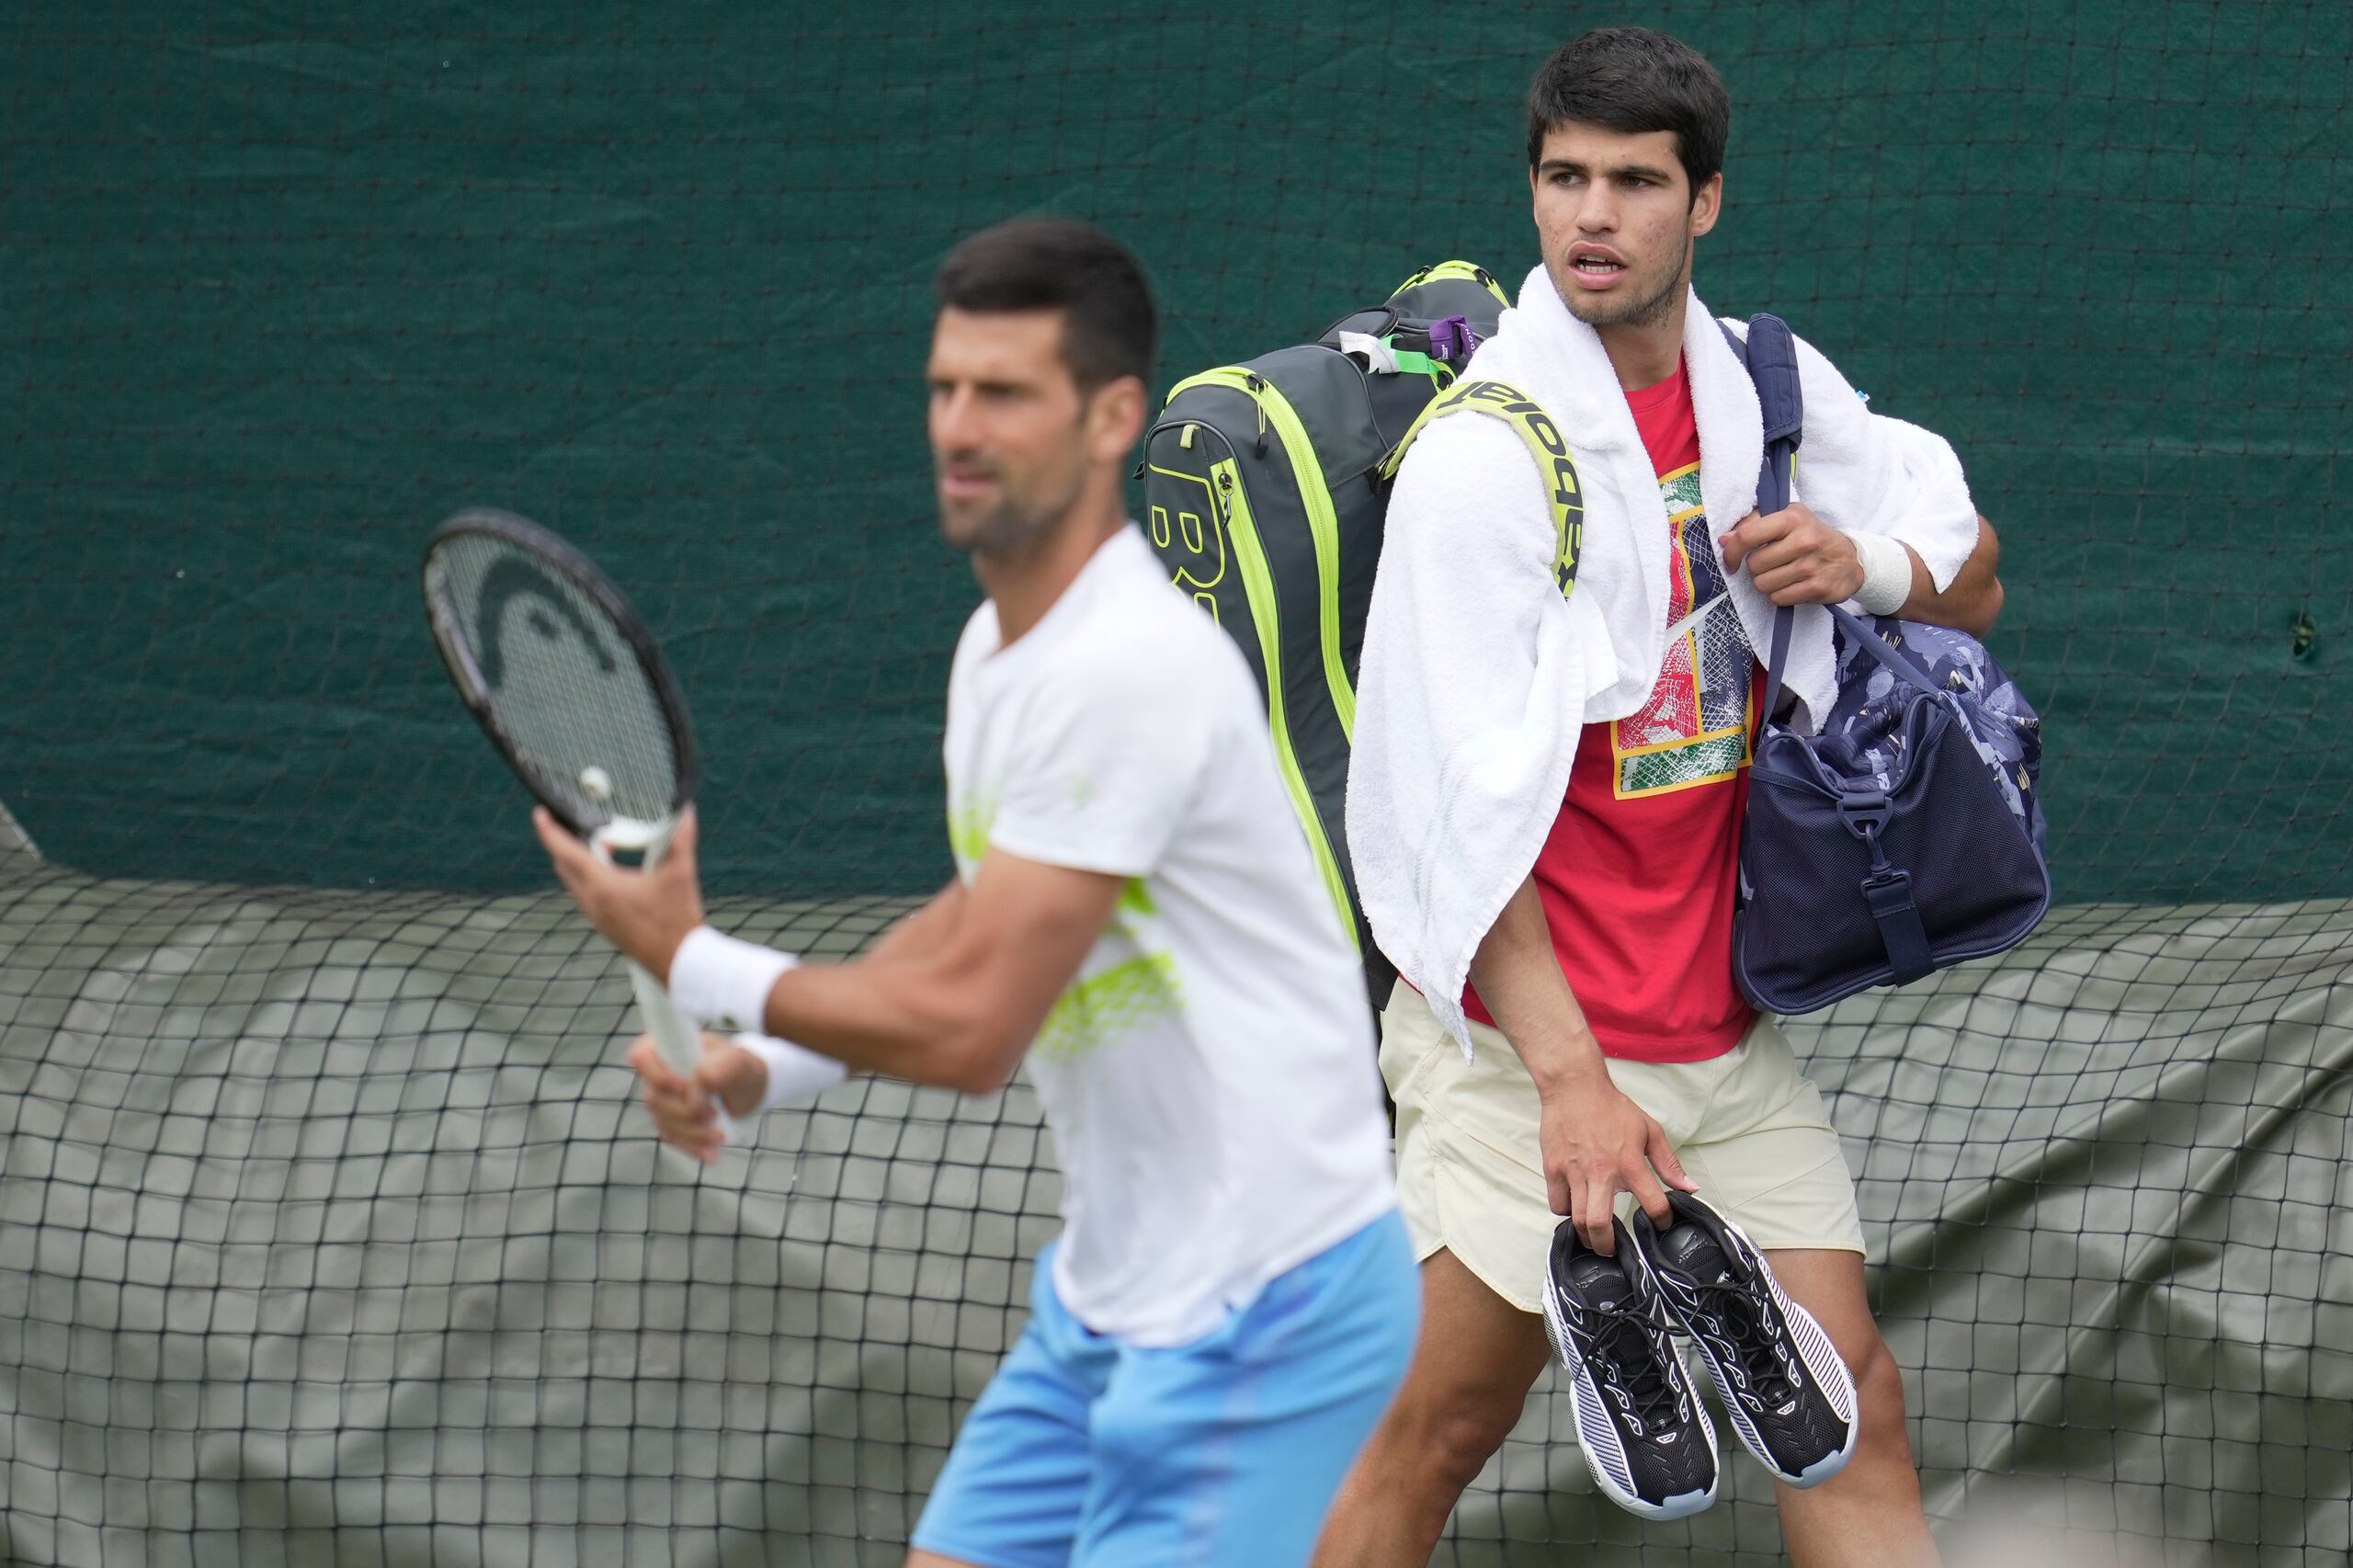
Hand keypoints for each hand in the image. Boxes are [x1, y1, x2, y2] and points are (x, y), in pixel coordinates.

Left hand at [533, 804, 706, 980]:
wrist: (679, 963)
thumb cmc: (677, 921)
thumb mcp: (680, 875)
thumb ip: (681, 840)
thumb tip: (686, 812)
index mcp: (604, 887)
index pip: (567, 853)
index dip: (550, 831)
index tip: (540, 814)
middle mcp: (593, 902)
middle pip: (564, 866)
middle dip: (564, 842)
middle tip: (573, 822)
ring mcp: (596, 917)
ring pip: (574, 882)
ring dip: (579, 861)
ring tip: (602, 844)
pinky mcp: (604, 926)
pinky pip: (585, 895)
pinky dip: (590, 877)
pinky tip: (613, 872)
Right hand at [626, 1030, 768, 1162]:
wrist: (747, 1088)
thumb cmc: (739, 1067)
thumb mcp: (738, 1062)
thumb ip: (719, 1068)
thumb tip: (697, 1086)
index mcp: (668, 1048)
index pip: (641, 1056)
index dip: (656, 1074)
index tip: (684, 1087)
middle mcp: (658, 1073)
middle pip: (654, 1097)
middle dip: (685, 1111)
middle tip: (715, 1114)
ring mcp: (662, 1099)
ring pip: (663, 1121)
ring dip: (692, 1132)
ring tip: (721, 1135)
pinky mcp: (670, 1121)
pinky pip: (673, 1138)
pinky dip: (692, 1147)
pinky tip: (711, 1154)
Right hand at [1536, 1065, 1696, 1254]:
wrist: (1574, 1088)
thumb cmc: (1612, 1108)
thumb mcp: (1649, 1130)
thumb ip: (1669, 1163)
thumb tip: (1689, 1187)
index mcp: (1629, 1162)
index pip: (1652, 1203)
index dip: (1661, 1220)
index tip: (1660, 1223)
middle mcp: (1601, 1171)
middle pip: (1598, 1224)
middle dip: (1606, 1245)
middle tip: (1612, 1250)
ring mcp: (1573, 1171)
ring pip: (1576, 1219)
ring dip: (1586, 1235)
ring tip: (1593, 1237)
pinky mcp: (1553, 1169)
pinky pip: (1557, 1203)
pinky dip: (1566, 1211)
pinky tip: (1575, 1207)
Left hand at [1719, 502, 1862, 605]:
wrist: (1851, 560)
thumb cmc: (1811, 536)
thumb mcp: (1788, 519)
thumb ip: (1754, 524)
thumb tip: (1724, 540)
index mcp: (1792, 518)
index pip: (1747, 536)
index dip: (1732, 551)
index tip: (1731, 560)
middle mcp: (1803, 540)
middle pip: (1754, 565)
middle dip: (1757, 568)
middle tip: (1772, 563)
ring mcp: (1811, 566)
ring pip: (1763, 585)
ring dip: (1767, 583)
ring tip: (1782, 574)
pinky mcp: (1817, 588)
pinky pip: (1777, 599)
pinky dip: (1779, 595)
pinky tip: (1791, 585)